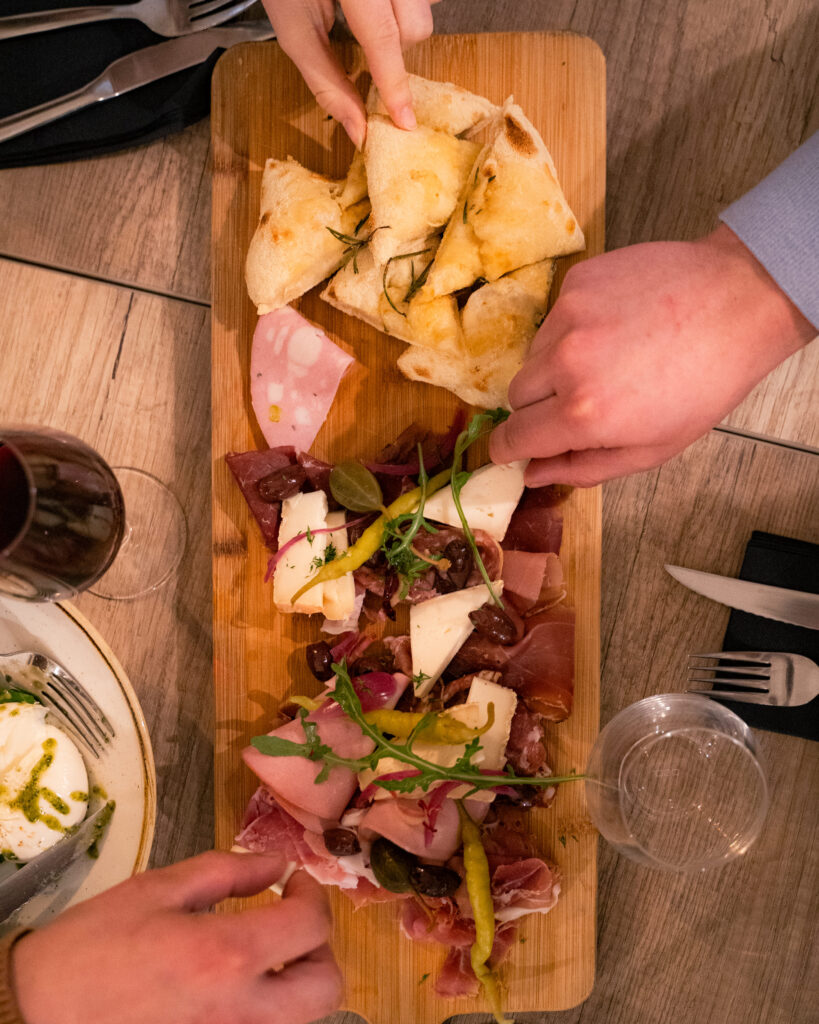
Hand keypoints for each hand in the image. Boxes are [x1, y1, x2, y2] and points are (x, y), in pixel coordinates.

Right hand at [12, 851, 341, 1023]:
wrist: (41, 1012)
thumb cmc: (94, 945)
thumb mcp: (158, 889)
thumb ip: (228, 871)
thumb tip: (276, 865)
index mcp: (226, 956)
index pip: (311, 927)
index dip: (312, 896)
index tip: (296, 883)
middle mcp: (239, 1010)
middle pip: (325, 987)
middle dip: (320, 948)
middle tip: (292, 923)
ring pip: (300, 1020)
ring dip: (298, 983)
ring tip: (267, 954)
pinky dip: (266, 1008)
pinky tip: (239, 986)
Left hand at [262, 0, 438, 148]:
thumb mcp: (295, 27)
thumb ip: (326, 80)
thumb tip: (358, 128)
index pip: (382, 35)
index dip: (393, 82)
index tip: (404, 120)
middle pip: (416, 25)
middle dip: (396, 48)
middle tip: (365, 37)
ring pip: (427, 8)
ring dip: (403, 24)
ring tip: (371, 11)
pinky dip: (408, 6)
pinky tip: (382, 2)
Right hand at [490, 224, 815, 485]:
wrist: (738, 303)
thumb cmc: (705, 382)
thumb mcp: (653, 448)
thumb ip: (585, 468)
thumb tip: (534, 475)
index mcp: (582, 414)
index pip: (511, 438)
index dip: (507, 449)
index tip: (511, 450)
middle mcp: (564, 364)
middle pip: (516, 397)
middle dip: (537, 408)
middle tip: (579, 403)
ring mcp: (567, 317)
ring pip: (533, 356)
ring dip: (554, 366)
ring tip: (605, 360)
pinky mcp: (575, 282)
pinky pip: (553, 318)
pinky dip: (572, 329)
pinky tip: (613, 328)